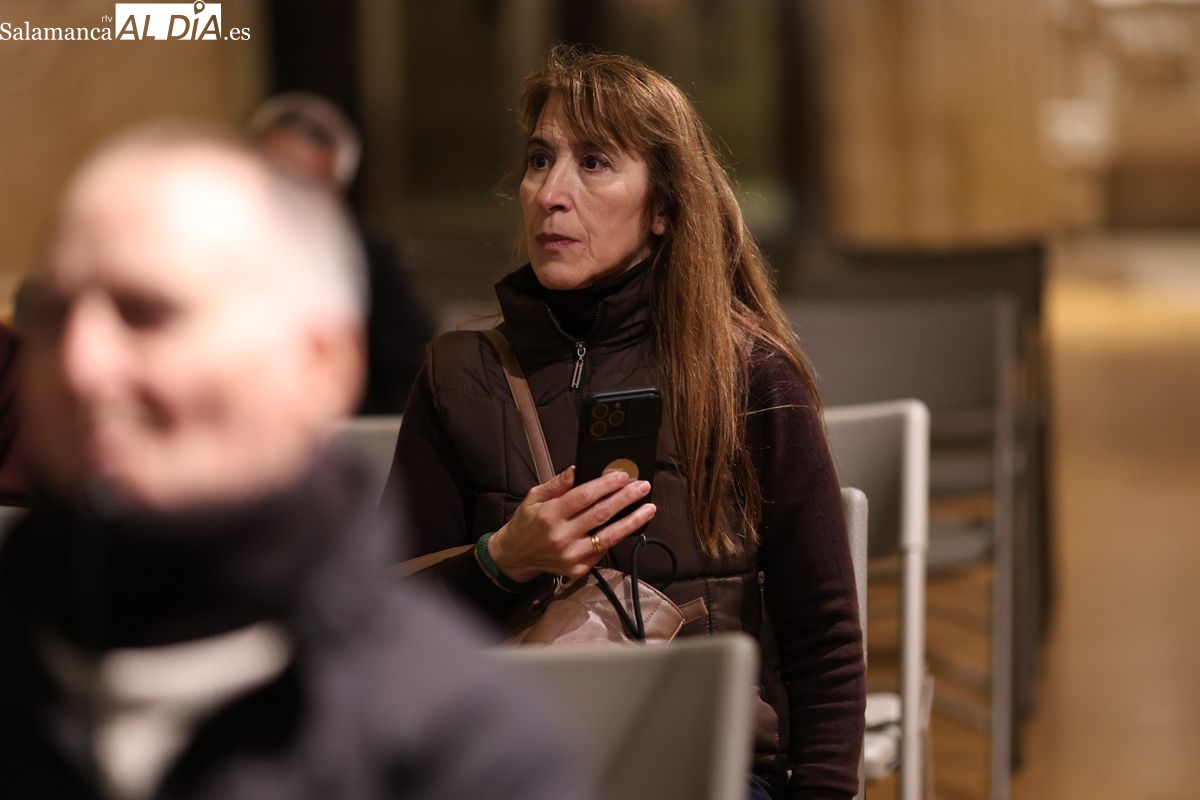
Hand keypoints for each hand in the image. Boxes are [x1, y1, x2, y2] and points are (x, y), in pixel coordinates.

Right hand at [488, 465, 655, 582]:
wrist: (515, 556)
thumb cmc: (526, 523)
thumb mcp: (534, 497)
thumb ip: (557, 484)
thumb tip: (577, 468)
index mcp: (549, 515)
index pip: (584, 496)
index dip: (606, 485)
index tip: (623, 476)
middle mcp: (561, 536)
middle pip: (601, 514)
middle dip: (625, 498)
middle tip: (642, 486)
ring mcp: (571, 556)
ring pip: (608, 536)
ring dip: (632, 521)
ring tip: (648, 508)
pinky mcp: (578, 569)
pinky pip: (603, 550)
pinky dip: (618, 536)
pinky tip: (630, 524)